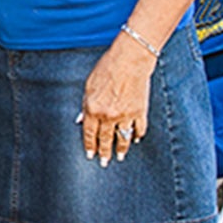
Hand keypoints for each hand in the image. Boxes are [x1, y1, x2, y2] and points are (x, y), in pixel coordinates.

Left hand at [79, 38, 158, 166]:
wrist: (130, 60)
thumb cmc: (107, 68)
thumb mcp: (89, 86)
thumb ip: (86, 104)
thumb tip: (82, 119)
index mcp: (93, 108)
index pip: (89, 133)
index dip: (90, 145)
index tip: (90, 155)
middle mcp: (108, 115)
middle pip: (105, 139)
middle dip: (104, 153)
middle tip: (104, 163)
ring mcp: (125, 115)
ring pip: (123, 138)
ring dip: (121, 149)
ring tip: (120, 157)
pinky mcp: (140, 112)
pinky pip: (139, 129)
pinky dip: (137, 136)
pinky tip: (135, 140)